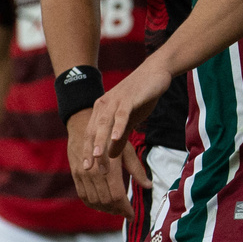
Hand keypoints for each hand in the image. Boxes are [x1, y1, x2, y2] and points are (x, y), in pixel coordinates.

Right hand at [68, 109, 149, 218]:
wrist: (84, 124)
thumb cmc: (110, 135)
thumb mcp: (126, 149)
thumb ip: (137, 170)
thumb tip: (149, 186)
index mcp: (109, 167)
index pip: (117, 196)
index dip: (125, 208)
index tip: (133, 215)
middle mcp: (94, 173)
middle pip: (106, 201)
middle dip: (117, 210)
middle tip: (127, 212)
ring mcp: (82, 175)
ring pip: (94, 201)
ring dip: (106, 209)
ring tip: (117, 210)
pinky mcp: (75, 175)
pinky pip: (83, 196)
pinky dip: (93, 204)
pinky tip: (102, 205)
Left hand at [82, 63, 168, 213]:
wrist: (156, 72)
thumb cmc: (142, 95)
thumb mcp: (129, 118)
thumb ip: (120, 136)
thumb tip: (111, 155)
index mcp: (101, 109)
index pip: (90, 133)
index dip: (86, 151)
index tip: (86, 169)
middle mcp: (104, 104)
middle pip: (94, 131)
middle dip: (91, 151)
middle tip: (90, 169)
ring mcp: (115, 100)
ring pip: (104, 124)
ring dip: (100, 140)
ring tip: (97, 157)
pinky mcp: (128, 98)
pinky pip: (122, 114)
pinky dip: (118, 127)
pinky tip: (117, 138)